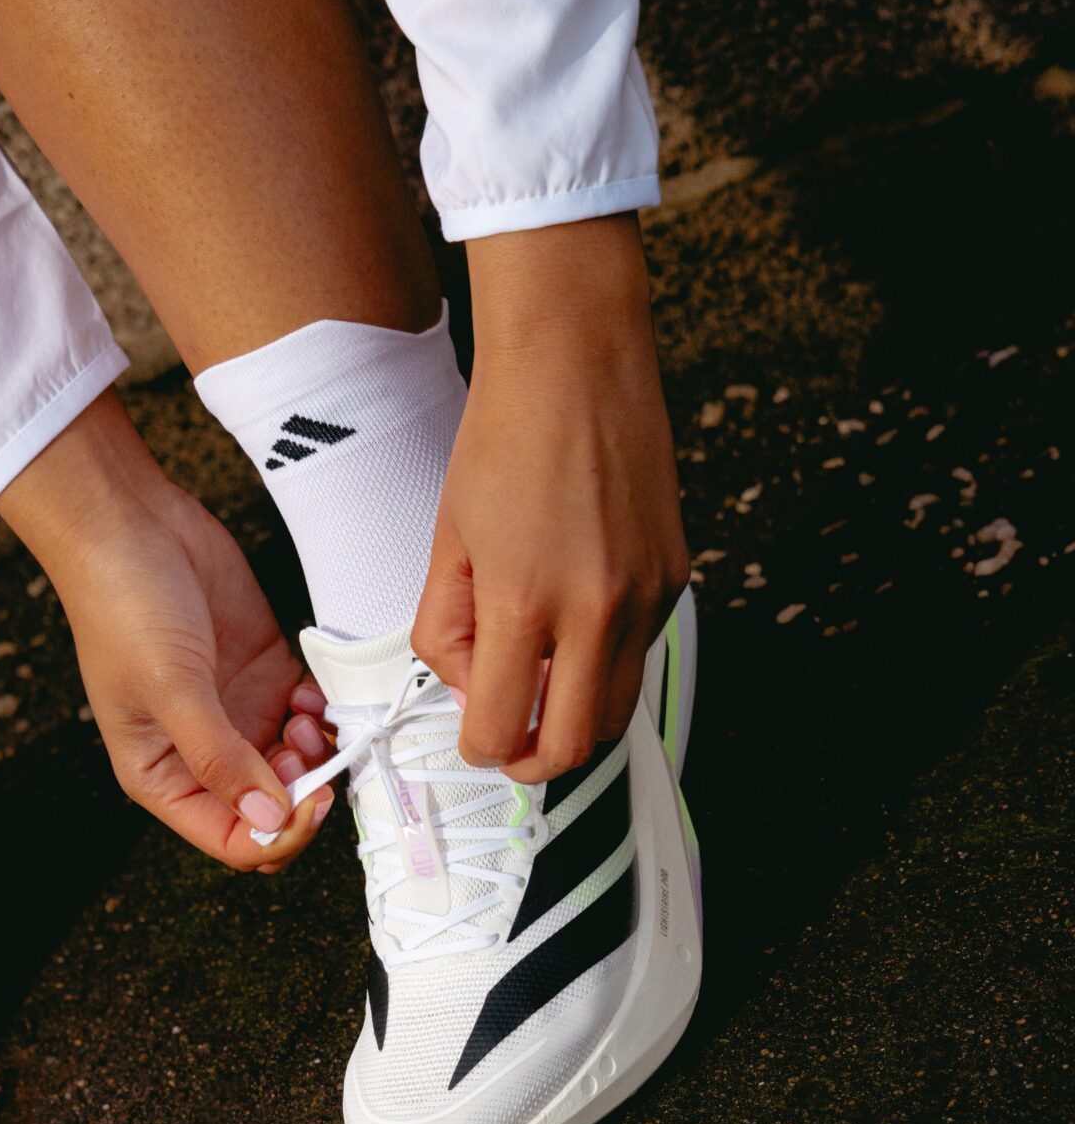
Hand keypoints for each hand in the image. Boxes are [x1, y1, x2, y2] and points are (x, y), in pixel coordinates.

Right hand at [0, 390, 332, 869]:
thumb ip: (221, 759)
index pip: (234, 840)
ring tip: (305, 715)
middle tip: (310, 747)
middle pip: (274, 808)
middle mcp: (203, 754)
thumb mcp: (171, 689)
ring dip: (317, 751)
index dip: (279, 833)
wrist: (128, 521)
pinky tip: (310, 690)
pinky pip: (311, 715)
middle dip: (303, 789)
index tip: (312, 799)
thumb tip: (270, 823)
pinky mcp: (266, 672)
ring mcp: (238, 712)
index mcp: (163, 776)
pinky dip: (323, 712)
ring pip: (299, 764)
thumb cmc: (123, 605)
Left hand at [412, 215, 689, 782]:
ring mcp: (646, 597)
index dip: (480, 747)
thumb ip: (448, 629)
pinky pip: (640, 657)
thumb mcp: (449, 541)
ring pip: (618, 712)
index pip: (502, 728)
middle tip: (511, 741)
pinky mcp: (675, 579)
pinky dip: (605, 664)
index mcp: (524, 599)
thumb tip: (470, 690)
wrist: (577, 363)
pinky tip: (574, 623)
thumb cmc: (503, 439)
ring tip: (540, 682)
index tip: (474, 736)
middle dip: (535, 759)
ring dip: (576, 717)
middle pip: (575, 746)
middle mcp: (597, 609)